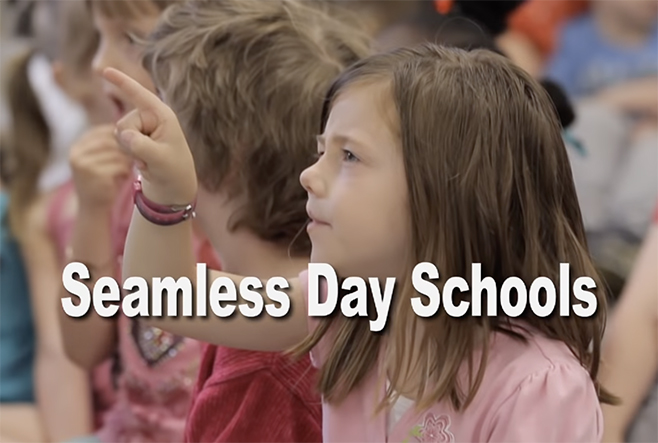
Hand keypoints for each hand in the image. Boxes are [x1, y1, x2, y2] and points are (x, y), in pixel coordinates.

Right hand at [69, 124, 132, 210]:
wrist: (93, 209)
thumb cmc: (102, 182)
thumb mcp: (100, 160)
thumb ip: (108, 145)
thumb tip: (130, 127)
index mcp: (78, 146)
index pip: (104, 131)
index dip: (122, 136)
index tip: (134, 143)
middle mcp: (77, 153)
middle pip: (111, 141)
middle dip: (127, 147)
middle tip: (138, 155)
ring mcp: (84, 164)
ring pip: (117, 153)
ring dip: (128, 160)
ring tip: (131, 167)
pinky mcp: (95, 175)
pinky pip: (120, 166)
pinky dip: (127, 171)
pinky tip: (127, 177)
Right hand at [103, 68, 197, 205]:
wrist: (173, 189)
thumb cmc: (174, 173)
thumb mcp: (160, 160)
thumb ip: (141, 145)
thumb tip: (122, 134)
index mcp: (163, 116)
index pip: (140, 95)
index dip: (122, 82)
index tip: (104, 69)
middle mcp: (152, 118)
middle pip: (123, 122)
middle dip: (131, 142)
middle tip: (150, 158)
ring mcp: (143, 128)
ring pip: (118, 133)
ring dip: (130, 150)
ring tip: (149, 160)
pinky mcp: (136, 138)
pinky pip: (119, 142)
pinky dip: (129, 154)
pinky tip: (144, 162)